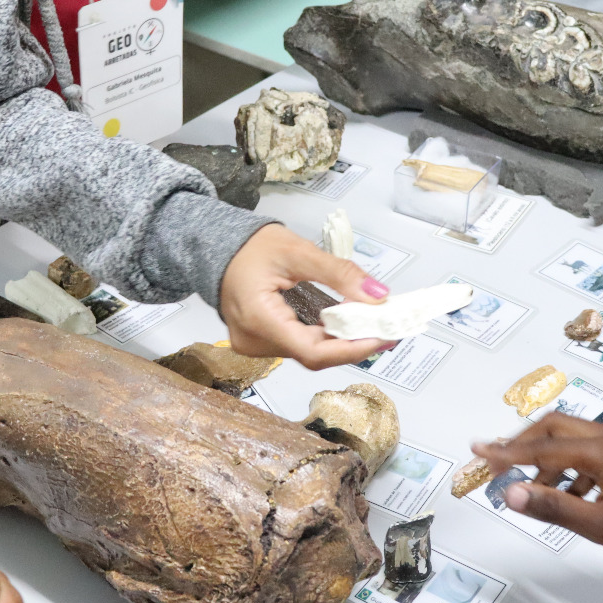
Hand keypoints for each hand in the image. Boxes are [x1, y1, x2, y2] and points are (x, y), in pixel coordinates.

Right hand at [219, 223, 394, 368]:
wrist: (216, 247)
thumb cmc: (250, 247)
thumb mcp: (298, 251)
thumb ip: (339, 273)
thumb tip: (378, 295)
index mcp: (258, 319)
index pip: (313, 352)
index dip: (352, 348)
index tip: (383, 336)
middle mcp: (254, 342)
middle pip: (313, 355)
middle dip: (353, 343)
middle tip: (387, 327)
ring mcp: (255, 346)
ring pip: (308, 352)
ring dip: (341, 340)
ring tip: (371, 323)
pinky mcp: (260, 343)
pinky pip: (299, 346)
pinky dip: (325, 337)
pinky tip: (345, 325)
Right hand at [472, 414, 602, 555]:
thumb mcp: (600, 525)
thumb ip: (552, 507)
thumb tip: (511, 494)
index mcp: (602, 450)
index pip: (541, 446)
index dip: (505, 451)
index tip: (478, 451)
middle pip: (553, 427)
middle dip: (522, 445)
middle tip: (498, 465)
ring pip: (569, 438)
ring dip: (547, 460)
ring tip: (535, 493)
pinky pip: (587, 450)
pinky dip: (568, 468)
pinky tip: (568, 497)